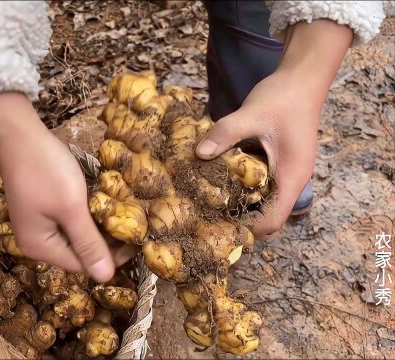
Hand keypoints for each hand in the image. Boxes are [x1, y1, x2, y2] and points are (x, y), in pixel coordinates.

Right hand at [0, 92, 129, 281]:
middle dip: (104, 240)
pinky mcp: (40, 208)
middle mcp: (34, 242)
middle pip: (77, 252)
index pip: (82, 266)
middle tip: (131, 224)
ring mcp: (36, 224)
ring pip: (74, 235)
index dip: (110, 257)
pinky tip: (99, 202)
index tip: (135, 240)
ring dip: (96, 226)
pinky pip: (67, 221)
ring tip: (119, 213)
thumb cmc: (46, 170)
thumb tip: (105, 278)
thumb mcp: (71, 208)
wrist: (18, 133)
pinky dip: (84, 215)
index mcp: (39, 248)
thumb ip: (88, 243)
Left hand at [195, 20, 351, 238]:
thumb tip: (199, 154)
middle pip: (267, 215)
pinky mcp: (278, 163)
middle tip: (206, 214)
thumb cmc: (282, 98)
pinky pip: (261, 184)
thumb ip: (225, 134)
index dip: (246, 228)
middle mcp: (291, 180)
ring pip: (263, 200)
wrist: (302, 79)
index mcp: (291, 176)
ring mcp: (286, 172)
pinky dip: (242, 186)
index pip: (272, 220)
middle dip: (239, 218)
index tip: (218, 224)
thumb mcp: (251, 114)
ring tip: (208, 199)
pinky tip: (219, 177)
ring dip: (240, 202)